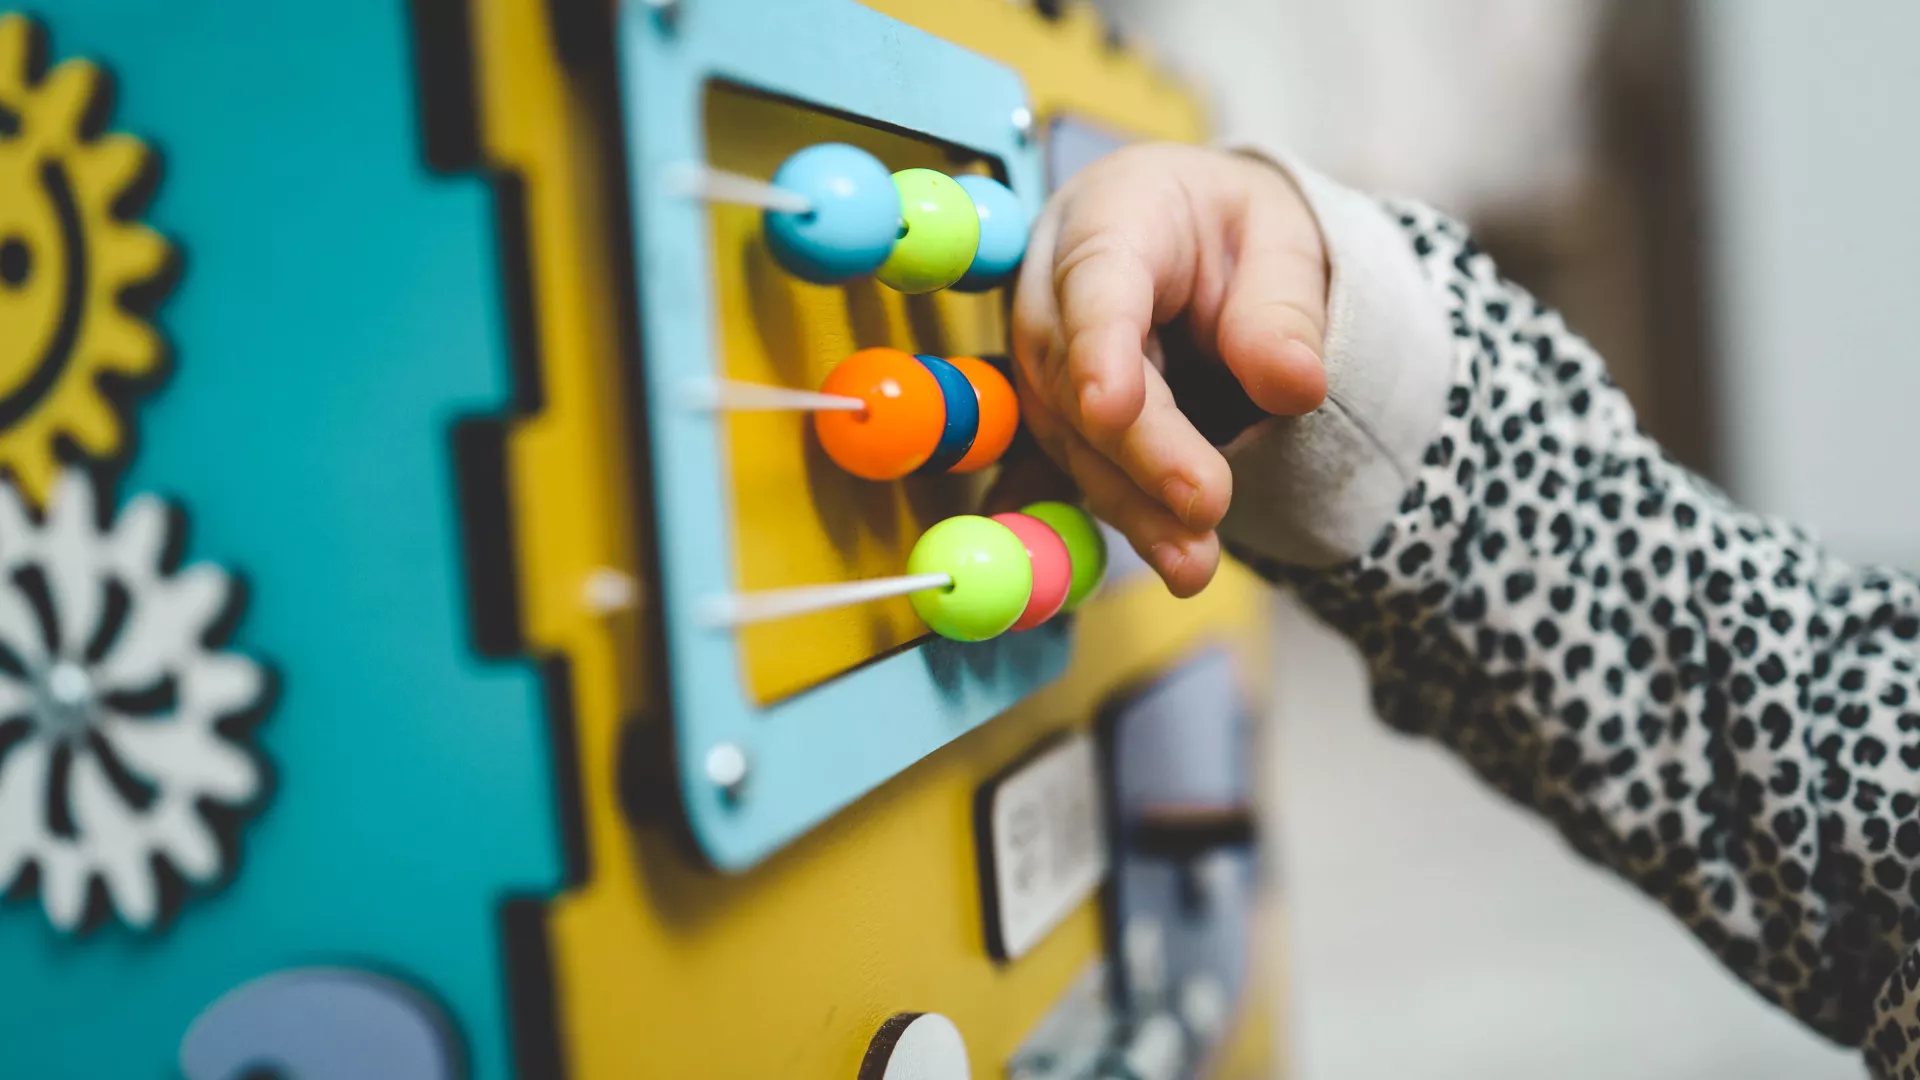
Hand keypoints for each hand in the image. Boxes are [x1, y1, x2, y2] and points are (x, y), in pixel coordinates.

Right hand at [1008, 143, 1329, 596]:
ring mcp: (1046, 359)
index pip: (1096, 283)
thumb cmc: (1234, 228)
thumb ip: (1283, 308)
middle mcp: (1054, 289)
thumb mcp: (1283, 240)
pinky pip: (1077, 472)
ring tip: (1194, 563)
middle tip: (1206, 505)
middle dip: (1138, 453)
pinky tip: (1158, 561)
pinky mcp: (1056, 417)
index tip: (1111, 410)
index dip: (1098, 349)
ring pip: (1073, 440)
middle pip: (1076, 376)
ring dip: (1131, 506)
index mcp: (1111, 216)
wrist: (1195, 237)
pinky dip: (1120, 519)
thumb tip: (1294, 387)